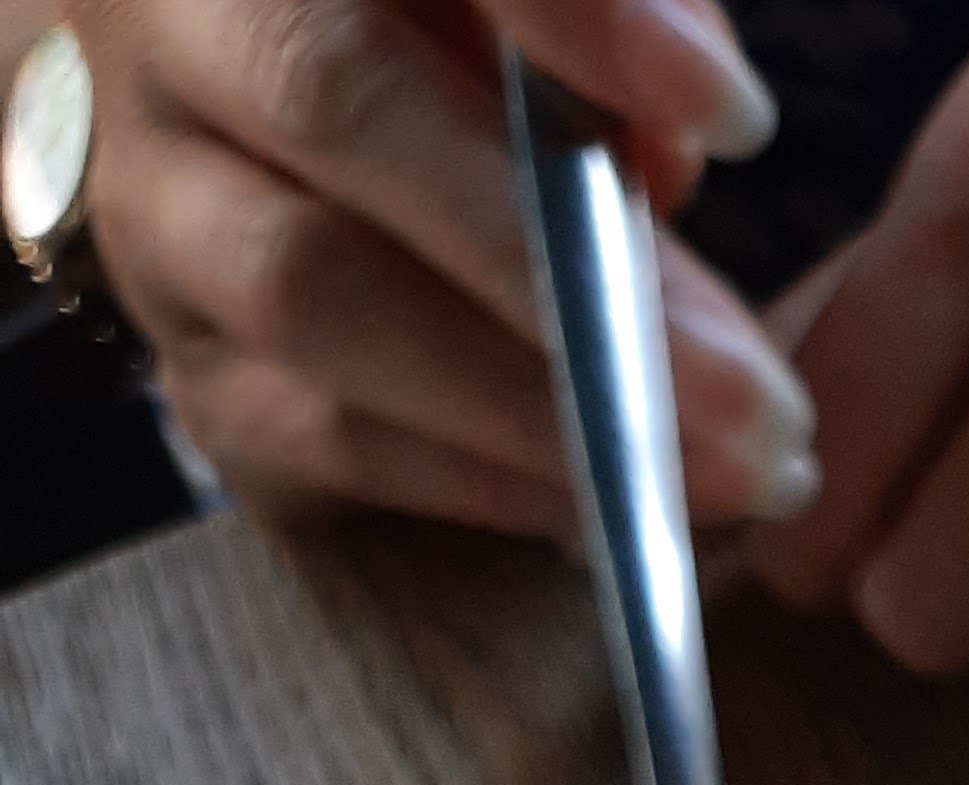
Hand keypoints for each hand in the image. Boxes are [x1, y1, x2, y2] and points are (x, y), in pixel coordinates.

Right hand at [73, 0, 819, 531]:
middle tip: (760, 392)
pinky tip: (612, 500)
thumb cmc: (440, 46)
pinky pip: (321, 436)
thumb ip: (602, 14)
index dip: (573, 15)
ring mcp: (159, 210)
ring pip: (317, 294)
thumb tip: (692, 119)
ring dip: (538, 404)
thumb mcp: (528, 6)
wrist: (273, 148)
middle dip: (566, 262)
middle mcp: (174, 37)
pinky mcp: (194, 370)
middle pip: (338, 106)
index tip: (733, 115)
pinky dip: (482, 477)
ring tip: (723, 469)